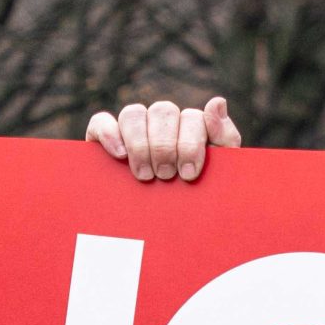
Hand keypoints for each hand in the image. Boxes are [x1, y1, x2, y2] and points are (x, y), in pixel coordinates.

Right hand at [84, 96, 240, 181]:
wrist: (170, 223)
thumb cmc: (200, 193)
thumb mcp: (220, 171)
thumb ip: (224, 137)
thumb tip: (216, 101)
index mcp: (191, 126)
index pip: (192, 117)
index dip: (190, 144)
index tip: (189, 173)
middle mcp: (163, 122)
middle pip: (163, 111)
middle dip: (165, 146)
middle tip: (166, 176)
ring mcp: (134, 128)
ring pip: (134, 113)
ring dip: (140, 143)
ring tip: (146, 175)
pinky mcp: (104, 138)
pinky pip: (101, 121)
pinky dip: (109, 133)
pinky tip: (120, 155)